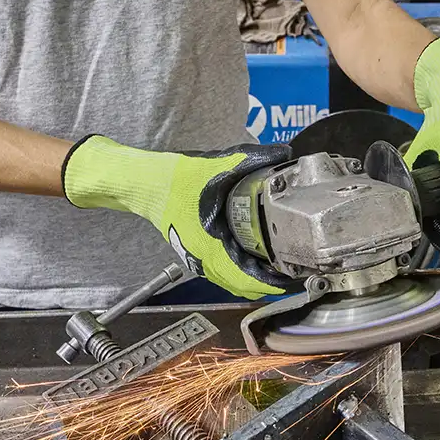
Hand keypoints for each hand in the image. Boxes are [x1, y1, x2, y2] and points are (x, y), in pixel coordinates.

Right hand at [62, 137, 295, 299]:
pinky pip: (226, 270)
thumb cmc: (176, 180)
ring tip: (280, 262)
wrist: (145, 183)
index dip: (273, 282)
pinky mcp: (198, 252)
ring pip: (234, 280)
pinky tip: (257, 253)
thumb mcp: (216, 166)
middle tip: (293, 266)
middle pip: (245, 286)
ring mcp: (200, 259)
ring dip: (257, 276)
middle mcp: (205, 260)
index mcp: (211, 247)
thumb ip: (251, 160)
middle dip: (270, 280)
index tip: (294, 274)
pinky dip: (244, 268)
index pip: (247, 280)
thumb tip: (282, 154)